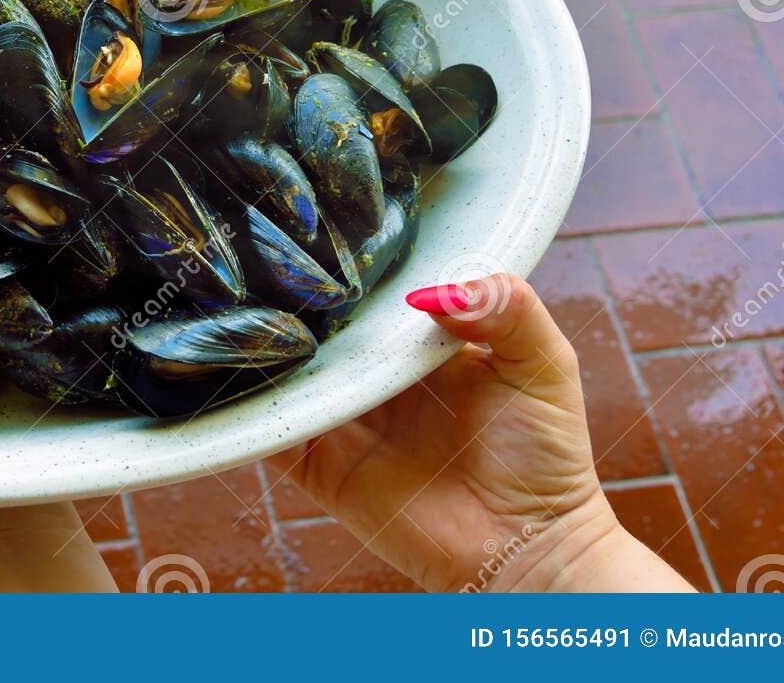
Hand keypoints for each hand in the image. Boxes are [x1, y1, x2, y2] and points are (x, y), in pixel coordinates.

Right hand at [282, 275, 694, 592]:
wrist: (528, 550)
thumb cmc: (545, 457)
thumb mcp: (544, 363)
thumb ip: (508, 308)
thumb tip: (433, 290)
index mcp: (420, 348)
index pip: (373, 299)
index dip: (350, 270)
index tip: (324, 235)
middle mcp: (375, 381)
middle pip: (321, 332)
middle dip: (295, 303)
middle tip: (270, 264)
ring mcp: (344, 423)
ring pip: (286, 376)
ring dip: (264, 350)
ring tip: (243, 313)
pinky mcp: (320, 468)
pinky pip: (272, 435)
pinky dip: (250, 411)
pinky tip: (238, 378)